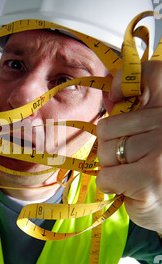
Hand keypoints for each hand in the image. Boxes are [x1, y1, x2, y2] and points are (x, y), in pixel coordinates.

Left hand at [97, 61, 161, 232]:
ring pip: (106, 152)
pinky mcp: (149, 179)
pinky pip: (106, 176)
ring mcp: (160, 152)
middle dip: (112, 147)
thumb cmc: (159, 171)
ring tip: (133, 175)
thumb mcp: (152, 136)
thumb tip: (110, 94)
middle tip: (132, 160)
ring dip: (112, 168)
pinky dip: (110, 186)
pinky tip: (129, 189)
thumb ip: (132, 114)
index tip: (117, 98)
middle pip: (108, 125)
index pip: (152, 74)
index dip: (124, 82)